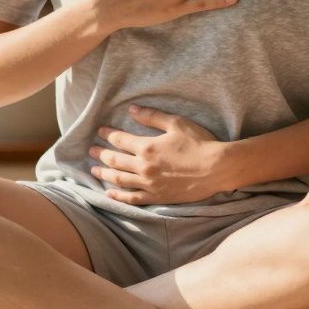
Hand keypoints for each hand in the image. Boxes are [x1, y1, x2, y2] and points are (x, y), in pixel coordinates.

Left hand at [88, 104, 225, 204]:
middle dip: (100, 154)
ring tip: (93, 171)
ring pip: (119, 180)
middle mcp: (144, 167)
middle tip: (91, 150)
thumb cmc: (199, 143)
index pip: (120, 139)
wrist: (217, 168)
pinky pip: (133, 199)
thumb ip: (152, 117)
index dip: (108, 134)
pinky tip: (110, 194)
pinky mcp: (157, 197)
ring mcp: (149, 184)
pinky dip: (119, 197)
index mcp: (147, 147)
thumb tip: (132, 110)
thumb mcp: (176, 123)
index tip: (100, 131)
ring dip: (104, 174)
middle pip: (115, 160)